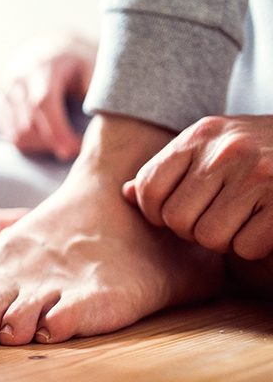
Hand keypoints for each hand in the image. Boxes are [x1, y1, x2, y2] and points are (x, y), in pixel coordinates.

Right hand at [0, 32, 95, 159]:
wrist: (49, 49)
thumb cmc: (77, 63)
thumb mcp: (92, 68)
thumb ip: (95, 93)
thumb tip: (98, 122)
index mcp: (43, 65)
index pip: (42, 103)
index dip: (58, 131)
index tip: (77, 148)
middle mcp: (18, 77)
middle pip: (28, 123)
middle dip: (52, 143)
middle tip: (74, 149)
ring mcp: (4, 91)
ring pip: (17, 133)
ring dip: (41, 146)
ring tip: (61, 142)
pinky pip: (9, 134)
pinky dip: (29, 144)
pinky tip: (47, 140)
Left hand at [123, 115, 272, 259]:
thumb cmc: (262, 153)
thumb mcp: (213, 148)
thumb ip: (171, 170)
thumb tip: (124, 193)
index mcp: (201, 134)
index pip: (147, 187)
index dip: (156, 211)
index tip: (176, 213)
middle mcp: (226, 150)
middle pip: (177, 220)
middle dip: (194, 230)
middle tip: (219, 218)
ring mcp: (259, 175)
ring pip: (209, 238)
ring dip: (225, 240)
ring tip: (245, 219)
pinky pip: (245, 247)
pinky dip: (254, 246)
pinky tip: (267, 224)